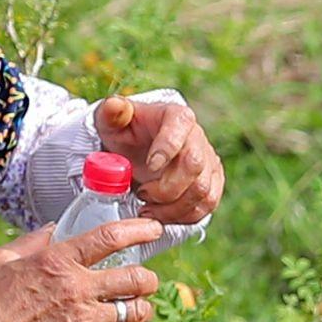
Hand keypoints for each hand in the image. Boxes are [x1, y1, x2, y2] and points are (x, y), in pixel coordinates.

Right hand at [0, 217, 161, 321]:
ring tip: (137, 306)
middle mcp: (78, 289)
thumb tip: (54, 228)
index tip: (153, 229)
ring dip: (142, 307)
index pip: (110, 238)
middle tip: (146, 279)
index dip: (139, 230)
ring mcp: (85, 321)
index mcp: (58, 262)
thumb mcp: (3, 259)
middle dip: (148, 278)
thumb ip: (32, 240)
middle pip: (136, 278)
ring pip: (136, 310)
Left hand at [96, 96, 225, 226]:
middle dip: (166, 188)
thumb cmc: (124, 133)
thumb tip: (115, 105)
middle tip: (141, 194)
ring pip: (203, 191)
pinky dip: (184, 216)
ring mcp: (208, 161)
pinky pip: (207, 205)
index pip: (180, 130)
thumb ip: (111, 113)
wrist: (136, 149)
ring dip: (173, 208)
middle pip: (194, 166)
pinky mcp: (212, 182)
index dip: (166, 149)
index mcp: (176, 117)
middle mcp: (197, 137)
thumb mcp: (110, 121)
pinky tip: (161, 215)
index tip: (149, 166)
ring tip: (147, 209)